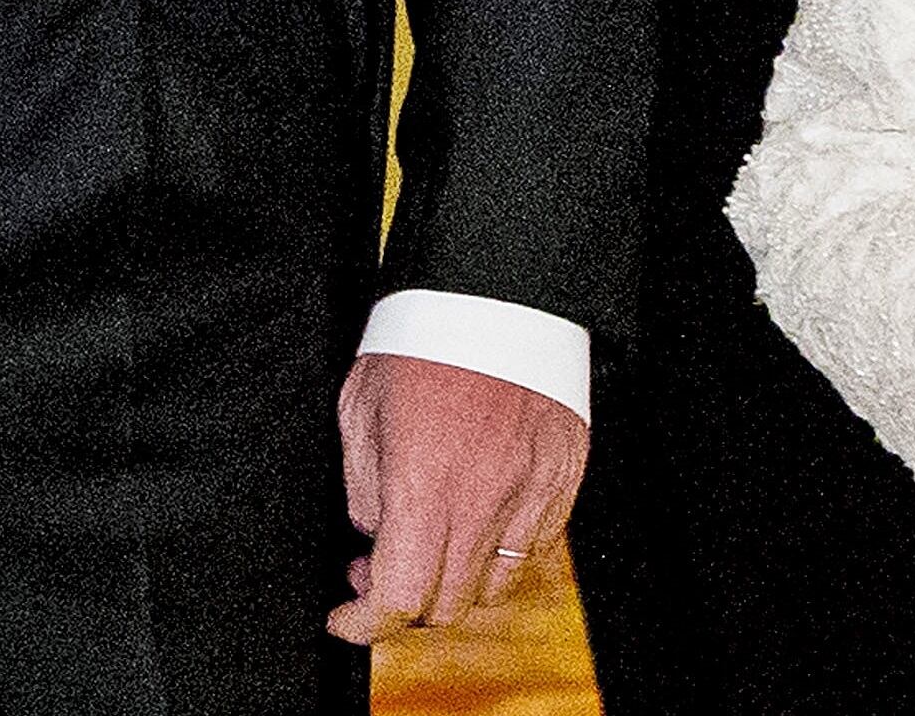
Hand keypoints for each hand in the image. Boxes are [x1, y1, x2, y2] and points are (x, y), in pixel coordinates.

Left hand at [327, 353, 588, 643]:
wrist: (502, 290)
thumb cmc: (425, 339)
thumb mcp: (362, 412)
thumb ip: (364, 490)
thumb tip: (376, 538)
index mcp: (424, 483)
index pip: (398, 598)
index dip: (363, 623)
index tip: (346, 615)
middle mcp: (486, 496)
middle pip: (448, 604)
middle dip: (405, 600)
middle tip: (381, 563)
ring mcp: (535, 487)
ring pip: (497, 584)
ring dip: (459, 578)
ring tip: (438, 539)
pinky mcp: (567, 472)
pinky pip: (538, 545)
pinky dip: (505, 548)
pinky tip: (482, 514)